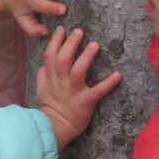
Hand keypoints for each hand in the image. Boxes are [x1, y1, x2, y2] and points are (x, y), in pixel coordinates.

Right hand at [36, 26, 120, 147]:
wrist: (54, 128)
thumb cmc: (50, 109)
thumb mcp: (41, 90)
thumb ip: (43, 75)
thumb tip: (43, 64)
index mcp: (51, 78)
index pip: (50, 55)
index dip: (56, 41)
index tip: (62, 29)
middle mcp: (61, 82)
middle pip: (64, 59)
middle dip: (71, 43)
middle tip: (80, 32)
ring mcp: (73, 92)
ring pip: (78, 71)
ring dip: (86, 57)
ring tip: (95, 45)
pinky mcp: (85, 102)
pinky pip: (97, 91)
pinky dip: (108, 83)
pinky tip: (117, 75)